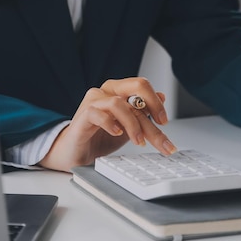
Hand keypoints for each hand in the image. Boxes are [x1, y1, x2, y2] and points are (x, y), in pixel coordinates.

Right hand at [38, 77, 176, 171]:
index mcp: (119, 91)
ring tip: (138, 141)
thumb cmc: (99, 138)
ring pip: (118, 103)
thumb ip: (142, 113)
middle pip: (136, 86)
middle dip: (153, 107)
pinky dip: (110, 124)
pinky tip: (117, 134)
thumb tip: (162, 96)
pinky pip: (97, 113)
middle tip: (160, 127)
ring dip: (133, 124)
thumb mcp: (128, 128)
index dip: (157, 103)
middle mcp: (107, 91)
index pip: (143, 88)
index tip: (164, 122)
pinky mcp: (83, 115)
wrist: (75, 153)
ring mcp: (93, 101)